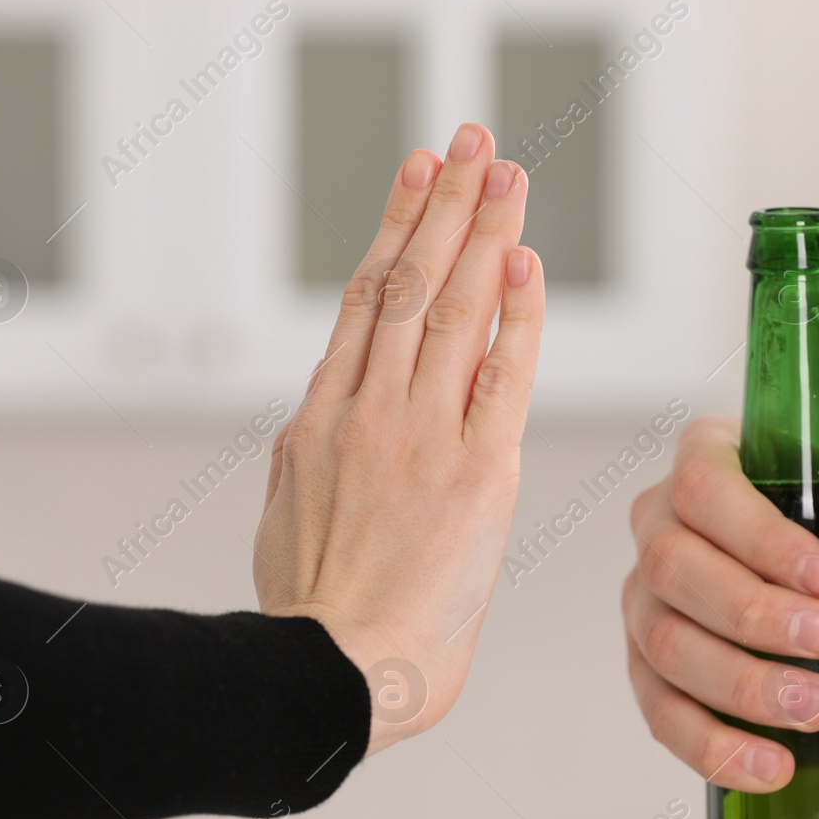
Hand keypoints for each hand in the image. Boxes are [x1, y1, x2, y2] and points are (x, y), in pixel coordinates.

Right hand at [253, 123, 542, 755]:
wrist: (328, 676)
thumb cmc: (312, 623)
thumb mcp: (293, 519)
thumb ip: (323, 464)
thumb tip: (331, 439)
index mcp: (320, 422)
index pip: (364, 303)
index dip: (395, 231)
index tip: (416, 179)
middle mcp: (369, 413)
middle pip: (409, 283)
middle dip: (444, 204)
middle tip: (469, 141)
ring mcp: (421, 438)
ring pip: (452, 310)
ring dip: (482, 233)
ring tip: (504, 173)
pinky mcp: (478, 476)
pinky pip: (504, 376)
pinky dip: (516, 315)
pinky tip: (526, 263)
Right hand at [622, 417, 818, 790]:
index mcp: (715, 461)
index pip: (700, 484)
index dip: (756, 535)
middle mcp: (666, 527)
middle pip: (671, 566)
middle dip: (751, 614)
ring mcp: (653, 605)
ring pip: (665, 644)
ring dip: (741, 684)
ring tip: (817, 705)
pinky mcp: (658, 676)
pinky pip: (663, 716)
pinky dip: (716, 747)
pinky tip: (774, 765)